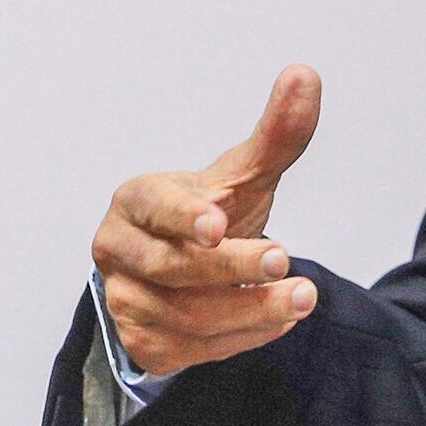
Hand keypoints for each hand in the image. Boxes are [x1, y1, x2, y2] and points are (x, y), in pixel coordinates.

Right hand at [90, 65, 323, 377]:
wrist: (182, 272)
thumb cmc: (207, 214)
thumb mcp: (242, 175)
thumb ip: (276, 134)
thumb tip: (307, 75)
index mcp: (136, 200)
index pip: (155, 207)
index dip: (185, 216)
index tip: (219, 225)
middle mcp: (119, 251)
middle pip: (172, 267)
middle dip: (233, 268)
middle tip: (284, 262)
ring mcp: (126, 301)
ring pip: (187, 316)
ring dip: (250, 310)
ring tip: (302, 297)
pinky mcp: (143, 345)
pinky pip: (194, 350)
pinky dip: (241, 337)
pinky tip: (276, 320)